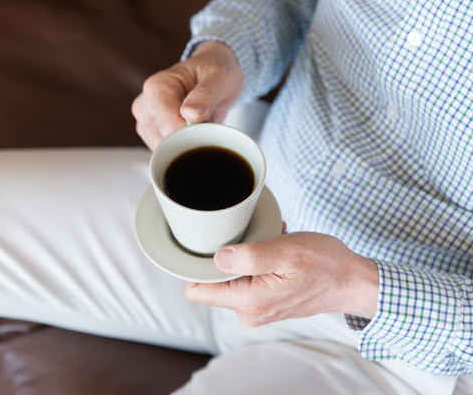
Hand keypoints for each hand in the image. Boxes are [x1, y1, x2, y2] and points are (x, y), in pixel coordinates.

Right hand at [131, 41, 243, 149]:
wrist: (212, 76)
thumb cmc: (215, 73)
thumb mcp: (221, 78)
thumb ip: (207, 94)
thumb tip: (190, 113)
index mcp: (157, 87)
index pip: (169, 126)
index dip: (191, 133)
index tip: (206, 124)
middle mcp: (145, 104)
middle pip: (163, 141)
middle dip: (187, 140)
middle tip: (205, 122)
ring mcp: (144, 119)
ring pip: (162, 150)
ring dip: (184, 144)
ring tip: (197, 124)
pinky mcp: (149, 132)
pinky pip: (163, 151)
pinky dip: (179, 147)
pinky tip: (189, 130)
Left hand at [184, 232, 378, 326]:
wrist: (353, 281)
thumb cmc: (325, 264)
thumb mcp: (286, 252)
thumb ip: (248, 257)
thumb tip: (217, 258)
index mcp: (249, 301)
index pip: (197, 290)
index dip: (197, 265)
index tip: (212, 244)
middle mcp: (249, 311)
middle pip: (212, 281)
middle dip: (227, 256)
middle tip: (254, 240)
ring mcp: (257, 308)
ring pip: (231, 277)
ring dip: (245, 256)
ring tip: (270, 243)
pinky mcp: (266, 302)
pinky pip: (247, 278)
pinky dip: (257, 261)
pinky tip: (275, 249)